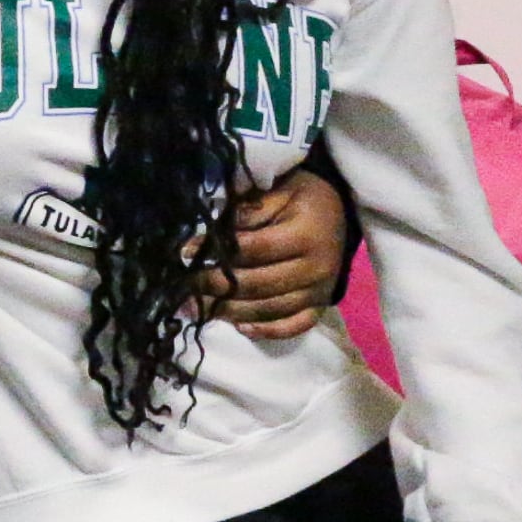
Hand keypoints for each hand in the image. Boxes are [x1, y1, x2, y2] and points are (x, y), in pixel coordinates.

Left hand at [202, 170, 346, 339]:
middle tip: (183, 288)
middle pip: (257, 285)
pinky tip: (240, 327)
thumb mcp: (275, 192)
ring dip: (231, 312)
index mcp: (304, 236)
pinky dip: (268, 330)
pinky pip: (294, 326)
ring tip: (197, 308)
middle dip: (216, 288)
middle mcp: (315, 268)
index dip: (218, 253)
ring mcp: (319, 291)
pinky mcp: (321, 305)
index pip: (253, 250)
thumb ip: (244, 212)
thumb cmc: (300, 197)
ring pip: (270, 309)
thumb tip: (207, 236)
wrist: (338, 211)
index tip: (185, 252)